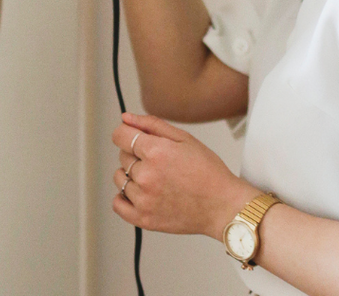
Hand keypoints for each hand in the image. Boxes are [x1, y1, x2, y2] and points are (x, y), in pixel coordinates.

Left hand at [110, 112, 258, 239]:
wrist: (221, 205)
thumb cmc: (207, 171)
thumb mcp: (184, 138)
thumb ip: (151, 124)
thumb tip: (126, 118)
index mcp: (156, 152)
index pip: (120, 135)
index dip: (126, 133)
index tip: (133, 137)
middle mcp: (146, 176)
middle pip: (122, 156)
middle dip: (136, 154)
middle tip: (159, 161)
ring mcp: (143, 199)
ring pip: (119, 178)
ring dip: (131, 175)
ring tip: (154, 178)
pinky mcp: (143, 219)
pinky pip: (117, 204)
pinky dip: (124, 197)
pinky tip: (141, 193)